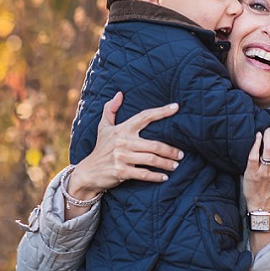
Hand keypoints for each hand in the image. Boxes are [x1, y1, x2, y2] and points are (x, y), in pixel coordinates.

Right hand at [67, 92, 182, 201]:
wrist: (88, 171)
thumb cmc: (101, 148)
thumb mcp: (103, 127)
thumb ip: (110, 109)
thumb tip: (119, 94)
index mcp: (123, 129)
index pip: (145, 116)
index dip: (161, 111)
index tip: (176, 107)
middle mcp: (123, 142)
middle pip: (154, 144)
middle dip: (171, 150)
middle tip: (181, 154)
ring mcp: (122, 157)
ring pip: (151, 159)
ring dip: (167, 163)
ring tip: (176, 164)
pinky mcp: (122, 172)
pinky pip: (144, 174)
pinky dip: (156, 176)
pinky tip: (165, 177)